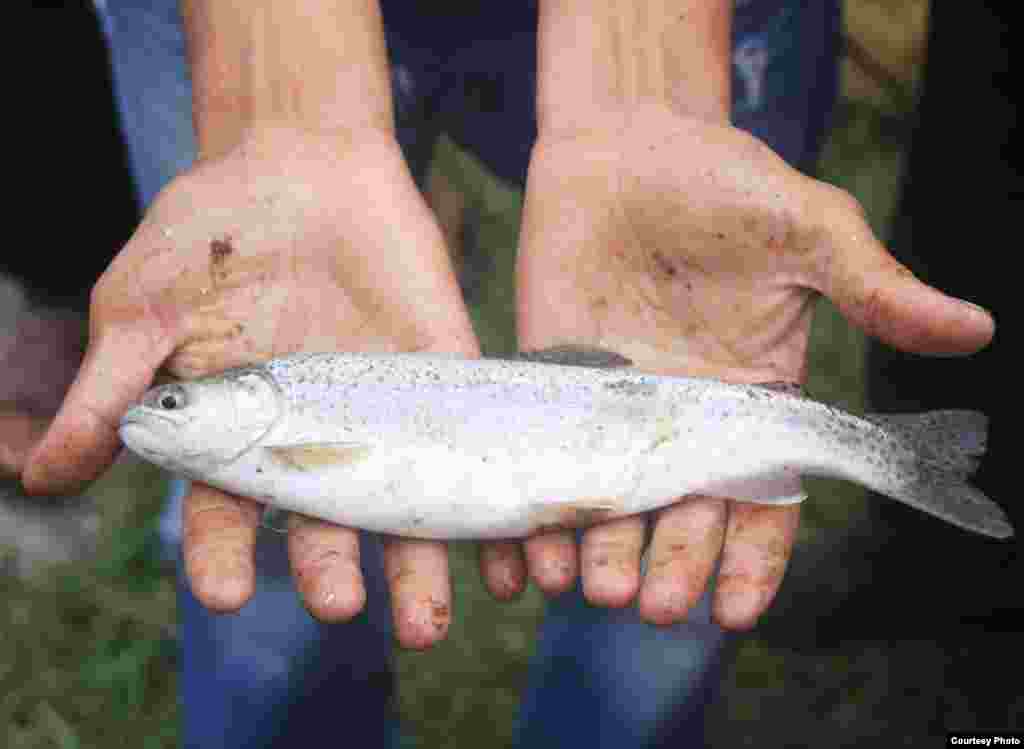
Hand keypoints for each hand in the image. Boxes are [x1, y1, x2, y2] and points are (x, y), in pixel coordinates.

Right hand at [21, 127, 480, 647]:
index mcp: (238, 437)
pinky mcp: (440, 379)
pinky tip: (508, 558)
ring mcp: (380, 414)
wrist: (299, 161)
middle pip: (322, 524)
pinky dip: (488, 503)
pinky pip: (467, 447)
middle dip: (330, 568)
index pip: (227, 513)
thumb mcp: (147, 306)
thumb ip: (112, 388)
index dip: (222, 554)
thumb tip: (44, 477)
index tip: (225, 592)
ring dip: (416, 565)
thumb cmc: (208, 234)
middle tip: (343, 606)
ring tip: (427, 620)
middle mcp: (313, 441)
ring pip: (399, 505)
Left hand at [498, 112, 993, 627]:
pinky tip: (532, 543)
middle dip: (670, 566)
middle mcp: (686, 417)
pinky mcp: (556, 382)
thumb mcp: (808, 231)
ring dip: (603, 551)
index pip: (762, 498)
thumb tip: (976, 328)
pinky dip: (542, 501)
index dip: (752, 560)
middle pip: (683, 515)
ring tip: (592, 589)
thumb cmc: (725, 183)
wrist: (627, 140)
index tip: (735, 612)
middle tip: (653, 606)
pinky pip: (551, 453)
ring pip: (613, 499)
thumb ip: (874, 289)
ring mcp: (617, 404)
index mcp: (755, 398)